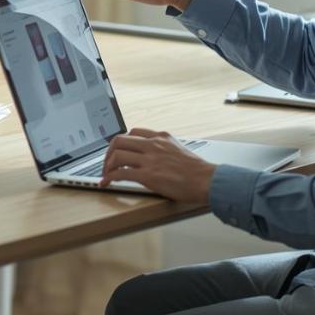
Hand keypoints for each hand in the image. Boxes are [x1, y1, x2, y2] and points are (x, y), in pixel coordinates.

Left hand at [99, 128, 216, 203]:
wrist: (208, 180)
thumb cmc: (197, 171)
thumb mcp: (179, 149)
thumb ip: (164, 149)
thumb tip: (153, 156)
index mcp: (161, 137)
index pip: (133, 132)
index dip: (121, 142)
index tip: (117, 151)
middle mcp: (153, 144)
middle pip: (120, 140)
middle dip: (109, 153)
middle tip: (107, 163)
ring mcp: (150, 159)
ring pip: (117, 154)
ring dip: (107, 165)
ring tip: (106, 174)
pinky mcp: (148, 175)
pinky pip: (121, 172)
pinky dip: (110, 177)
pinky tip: (108, 182)